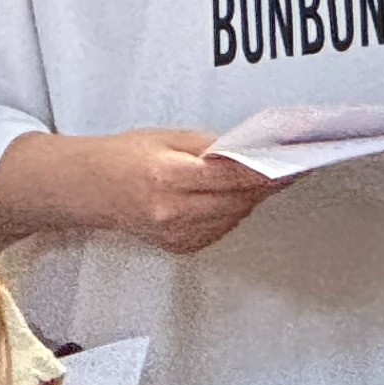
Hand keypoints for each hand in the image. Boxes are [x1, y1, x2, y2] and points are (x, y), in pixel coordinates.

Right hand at [85, 129, 278, 253]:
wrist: (90, 188)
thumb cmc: (124, 158)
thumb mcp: (168, 137)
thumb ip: (212, 146)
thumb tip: (251, 152)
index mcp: (168, 176)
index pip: (233, 177)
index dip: (268, 170)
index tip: (292, 162)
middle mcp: (172, 210)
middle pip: (239, 200)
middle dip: (266, 184)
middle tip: (286, 168)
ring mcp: (175, 234)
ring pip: (234, 217)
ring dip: (250, 199)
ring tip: (260, 179)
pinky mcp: (179, 246)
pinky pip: (220, 229)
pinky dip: (231, 213)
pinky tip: (229, 198)